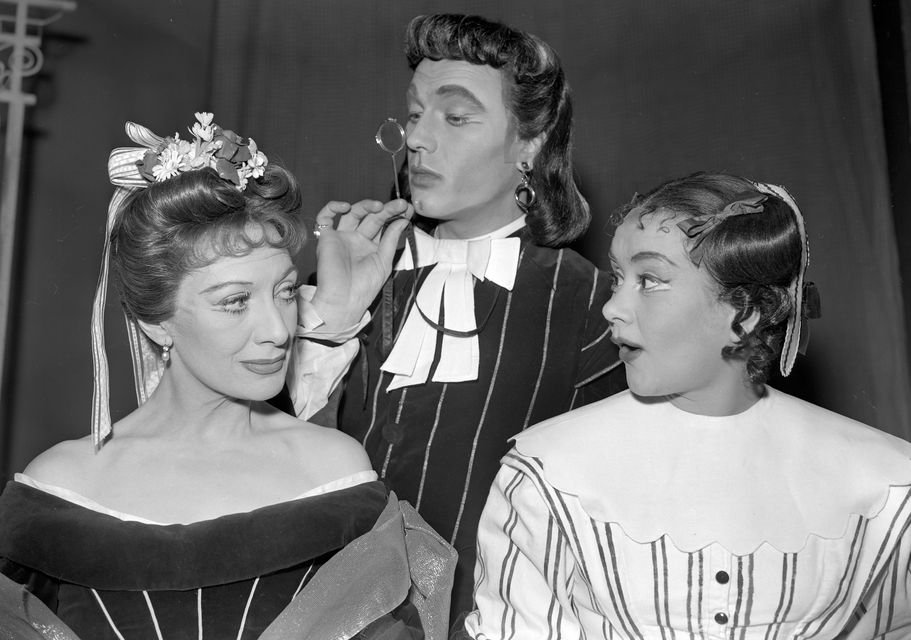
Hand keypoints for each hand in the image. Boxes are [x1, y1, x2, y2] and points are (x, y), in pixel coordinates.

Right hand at [308, 199, 412, 330]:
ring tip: (379, 206)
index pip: (384, 225)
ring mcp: (342, 237)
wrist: (343, 300)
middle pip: (371, 217)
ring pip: (352, 213)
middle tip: (400, 204)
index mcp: (372, 246)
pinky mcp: (326, 238)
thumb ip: (391, 239)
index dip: (395, 215)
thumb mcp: (384, 261)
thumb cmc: (364, 287)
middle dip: (386, 209)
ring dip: (366, 205)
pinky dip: (333, 207)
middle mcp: (357, 239)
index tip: (407, 209)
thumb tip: (403, 220)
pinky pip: (324, 217)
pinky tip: (346, 207)